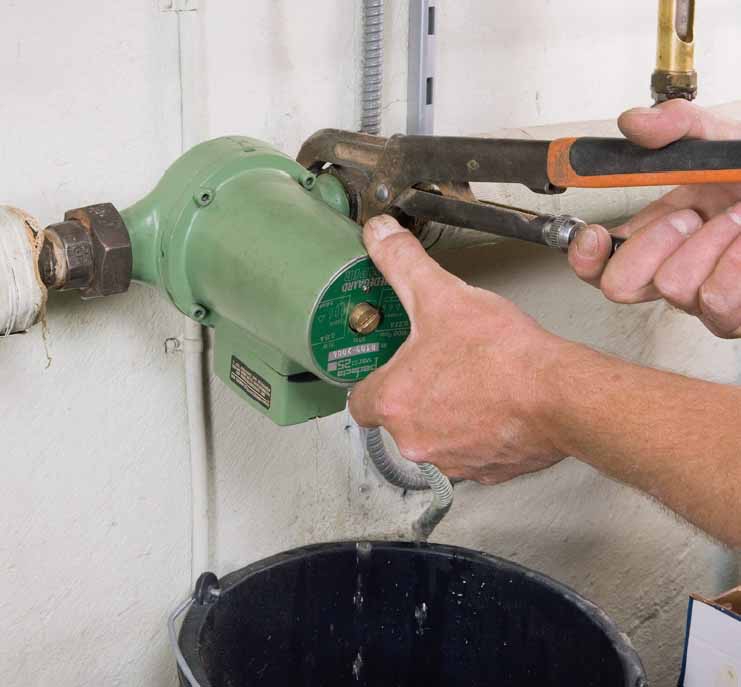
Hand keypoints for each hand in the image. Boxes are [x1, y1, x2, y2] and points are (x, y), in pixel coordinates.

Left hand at [349, 215, 566, 483]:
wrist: (560, 395)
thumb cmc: (501, 354)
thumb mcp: (442, 295)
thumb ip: (402, 263)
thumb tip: (379, 234)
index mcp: (393, 402)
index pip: (360, 402)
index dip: (374, 381)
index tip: (389, 368)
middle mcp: (414, 441)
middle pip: (399, 420)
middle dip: (416, 395)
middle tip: (440, 367)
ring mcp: (451, 461)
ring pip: (435, 438)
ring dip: (447, 415)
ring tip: (471, 382)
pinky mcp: (486, 473)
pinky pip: (470, 454)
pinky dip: (479, 434)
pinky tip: (496, 406)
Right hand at [568, 100, 740, 337]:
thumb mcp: (725, 142)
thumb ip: (679, 126)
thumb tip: (634, 123)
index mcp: (658, 237)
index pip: (599, 264)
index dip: (586, 257)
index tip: (594, 234)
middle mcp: (675, 272)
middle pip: (619, 286)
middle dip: (652, 242)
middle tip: (688, 215)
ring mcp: (703, 300)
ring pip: (673, 287)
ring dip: (709, 242)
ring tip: (737, 217)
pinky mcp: (733, 318)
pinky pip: (715, 300)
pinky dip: (734, 263)